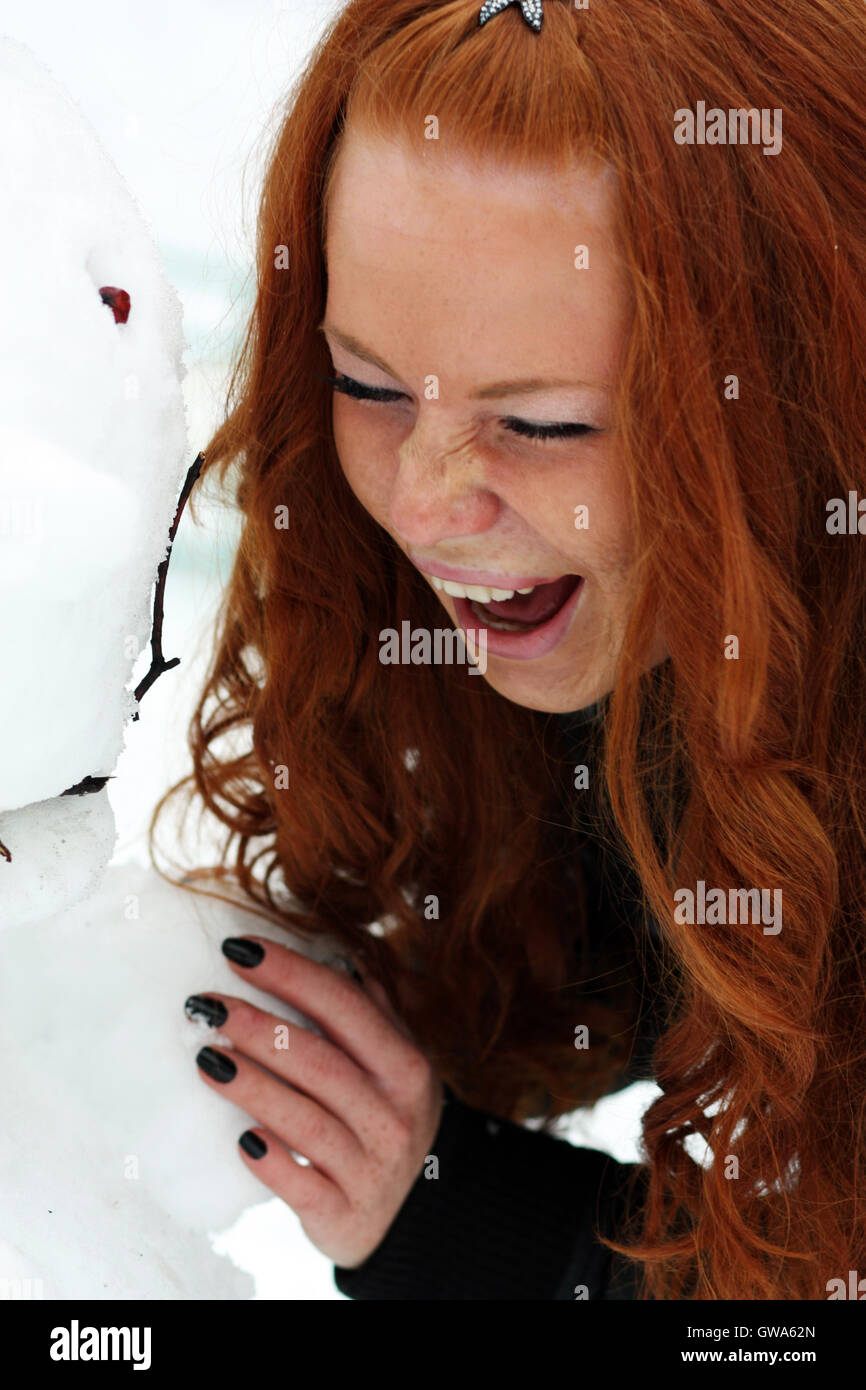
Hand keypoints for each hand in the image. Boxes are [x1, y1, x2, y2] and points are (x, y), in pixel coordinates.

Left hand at [185, 936, 444, 1268]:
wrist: (419, 1215)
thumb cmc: (390, 1119)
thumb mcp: (400, 1063)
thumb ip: (373, 1010)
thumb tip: (341, 952)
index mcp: (405, 1066)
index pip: (345, 1006)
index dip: (291, 973)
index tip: (239, 950)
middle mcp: (393, 1114)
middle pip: (320, 1061)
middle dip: (259, 1027)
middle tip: (205, 1005)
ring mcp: (370, 1168)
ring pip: (306, 1121)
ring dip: (252, 1086)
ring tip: (206, 1057)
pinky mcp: (343, 1215)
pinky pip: (302, 1187)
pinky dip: (271, 1163)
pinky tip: (238, 1138)